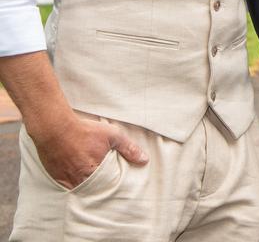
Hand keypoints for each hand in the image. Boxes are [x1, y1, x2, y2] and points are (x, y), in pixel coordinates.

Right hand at [32, 115, 146, 189]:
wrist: (56, 128)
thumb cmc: (85, 130)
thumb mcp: (112, 135)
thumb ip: (128, 149)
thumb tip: (144, 160)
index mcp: (96, 170)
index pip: (109, 184)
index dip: (113, 183)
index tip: (118, 182)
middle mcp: (81, 178)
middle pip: (95, 188)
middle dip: (101, 186)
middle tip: (106, 182)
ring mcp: (67, 179)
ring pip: (81, 188)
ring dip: (88, 186)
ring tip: (93, 180)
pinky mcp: (56, 177)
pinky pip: (67, 186)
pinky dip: (74, 185)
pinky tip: (79, 178)